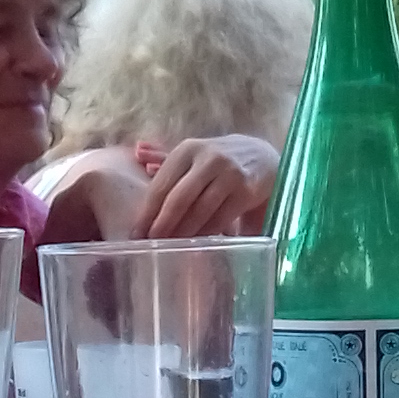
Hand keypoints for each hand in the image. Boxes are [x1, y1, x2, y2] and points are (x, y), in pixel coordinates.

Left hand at [133, 135, 278, 237]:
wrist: (263, 158)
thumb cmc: (218, 160)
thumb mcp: (193, 155)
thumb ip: (164, 156)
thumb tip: (137, 151)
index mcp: (188, 149)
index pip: (161, 184)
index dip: (147, 211)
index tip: (136, 233)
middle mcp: (208, 159)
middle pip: (179, 198)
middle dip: (162, 224)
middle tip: (150, 244)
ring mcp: (229, 174)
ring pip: (200, 210)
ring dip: (184, 232)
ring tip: (170, 248)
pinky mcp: (246, 191)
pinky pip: (221, 218)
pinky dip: (206, 232)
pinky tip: (196, 243)